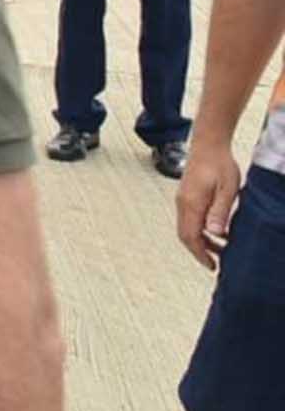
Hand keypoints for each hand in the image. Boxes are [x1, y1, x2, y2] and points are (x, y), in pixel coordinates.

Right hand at [175, 142, 241, 271]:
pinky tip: (215, 230)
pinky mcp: (186, 195)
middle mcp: (182, 203)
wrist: (208, 143)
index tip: (213, 266)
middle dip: (199, 251)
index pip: (191, 237)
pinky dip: (199, 230)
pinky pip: (189, 219)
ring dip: (200, 241)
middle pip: (185, 235)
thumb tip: (214, 233)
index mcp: (191, 204)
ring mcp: (182, 199)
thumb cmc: (220, 164)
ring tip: (219, 248)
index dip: (201, 254)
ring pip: (186, 228)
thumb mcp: (227, 189)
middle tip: (216, 263)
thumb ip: (220, 211)